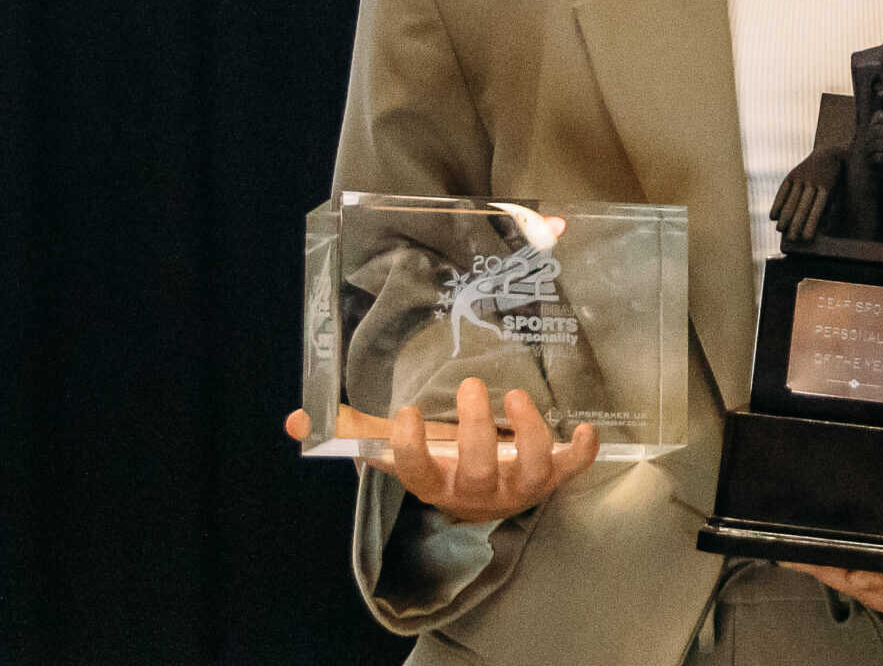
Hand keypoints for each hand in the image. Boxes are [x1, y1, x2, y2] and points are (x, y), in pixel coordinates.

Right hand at [284, 376, 598, 523]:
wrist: (490, 495)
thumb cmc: (444, 461)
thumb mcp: (400, 448)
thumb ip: (354, 432)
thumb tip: (296, 420)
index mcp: (436, 483)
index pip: (416, 474)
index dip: (410, 449)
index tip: (406, 413)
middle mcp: (479, 490)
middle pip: (477, 472)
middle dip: (477, 432)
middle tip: (469, 386)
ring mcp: (520, 485)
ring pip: (530, 470)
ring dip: (530, 434)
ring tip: (517, 394)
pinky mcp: (554, 475)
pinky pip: (574, 469)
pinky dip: (584, 452)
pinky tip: (586, 427)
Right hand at [773, 146, 844, 242]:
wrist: (830, 152)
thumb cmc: (835, 180)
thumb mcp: (837, 192)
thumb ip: (829, 208)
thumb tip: (821, 229)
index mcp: (827, 187)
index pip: (817, 209)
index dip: (811, 224)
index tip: (806, 239)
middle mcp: (812, 182)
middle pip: (802, 206)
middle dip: (796, 224)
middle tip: (792, 239)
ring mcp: (801, 177)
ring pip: (791, 199)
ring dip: (785, 216)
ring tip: (780, 230)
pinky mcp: (792, 174)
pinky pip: (783, 191)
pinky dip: (777, 203)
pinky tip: (772, 217)